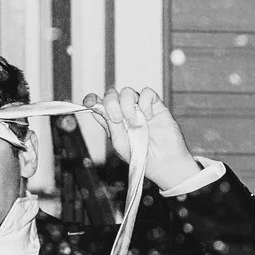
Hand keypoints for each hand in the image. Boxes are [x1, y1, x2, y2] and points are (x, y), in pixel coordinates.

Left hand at [78, 86, 201, 189]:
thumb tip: (97, 107)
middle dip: (111, 104)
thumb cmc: (142, 156)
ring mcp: (140, 108)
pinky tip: (149, 117)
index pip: (99, 104)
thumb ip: (109, 123)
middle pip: (111, 95)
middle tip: (118, 120)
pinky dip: (145, 103)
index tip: (89, 103)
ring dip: (128, 106)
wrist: (165, 162)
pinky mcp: (155, 105)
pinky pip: (146, 92)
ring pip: (127, 91)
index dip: (92, 99)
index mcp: (113, 122)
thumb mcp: (119, 142)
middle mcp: (125, 112)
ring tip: (136, 123)